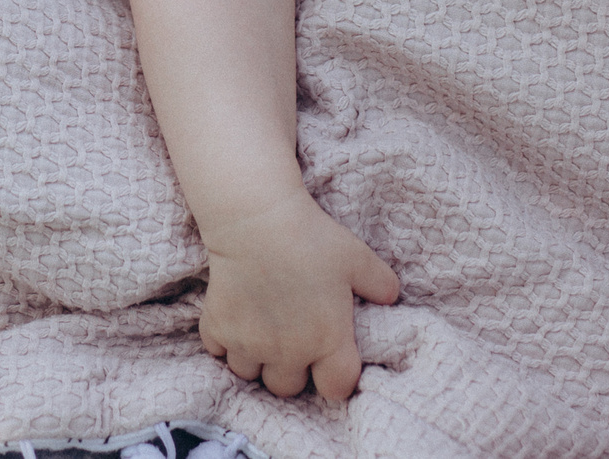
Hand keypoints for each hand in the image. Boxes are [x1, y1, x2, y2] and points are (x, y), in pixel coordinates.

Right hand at [197, 190, 402, 400]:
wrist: (256, 220)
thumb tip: (391, 298)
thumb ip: (380, 283)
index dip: (336, 378)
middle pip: (287, 388)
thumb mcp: (358, 257)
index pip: (336, 389)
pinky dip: (224, 340)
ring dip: (256, 359)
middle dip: (291, 370)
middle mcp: (287, 351)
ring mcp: (248, 344)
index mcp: (326, 340)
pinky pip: (218, 351)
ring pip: (249, 374)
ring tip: (262, 330)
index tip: (331, 360)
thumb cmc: (311, 238)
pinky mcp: (217, 328)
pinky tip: (236, 316)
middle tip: (292, 341)